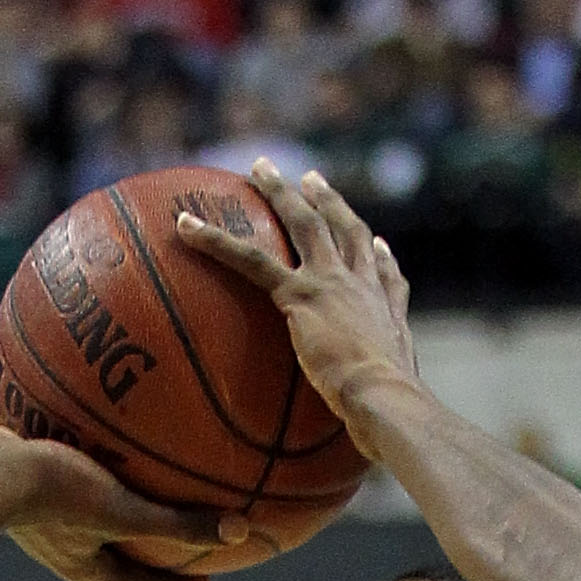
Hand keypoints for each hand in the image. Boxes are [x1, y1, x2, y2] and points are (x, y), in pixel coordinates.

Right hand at [0, 424, 239, 580]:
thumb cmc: (55, 492)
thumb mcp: (124, 509)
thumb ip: (179, 523)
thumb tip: (240, 530)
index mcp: (90, 568)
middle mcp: (64, 557)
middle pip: (108, 572)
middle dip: (135, 567)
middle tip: (161, 558)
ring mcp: (38, 531)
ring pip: (81, 536)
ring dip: (103, 527)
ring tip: (118, 507)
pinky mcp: (19, 496)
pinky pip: (59, 493)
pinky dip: (79, 482)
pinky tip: (81, 450)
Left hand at [172, 165, 418, 435]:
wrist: (385, 399)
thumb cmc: (391, 410)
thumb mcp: (395, 386)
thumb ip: (384, 378)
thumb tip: (378, 400)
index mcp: (380, 300)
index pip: (369, 257)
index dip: (359, 236)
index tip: (350, 219)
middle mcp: (357, 279)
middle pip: (336, 226)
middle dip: (320, 197)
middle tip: (304, 176)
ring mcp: (329, 281)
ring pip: (299, 223)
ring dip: (277, 192)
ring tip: (256, 169)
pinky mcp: (300, 295)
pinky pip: (250, 260)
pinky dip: (215, 241)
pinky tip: (185, 226)